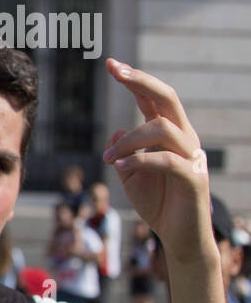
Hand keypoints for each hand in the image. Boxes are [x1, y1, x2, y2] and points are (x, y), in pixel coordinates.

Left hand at [102, 58, 213, 265]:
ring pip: (161, 129)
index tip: (111, 64)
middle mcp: (184, 139)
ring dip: (128, 140)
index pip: (153, 99)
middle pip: (168, 98)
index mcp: (169, 134)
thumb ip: (122, 152)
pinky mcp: (193, 179)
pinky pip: (166, 161)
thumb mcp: (130, 176)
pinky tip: (119, 166)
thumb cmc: (157, 204)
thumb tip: (117, 130)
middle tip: (116, 72)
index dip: (135, 80)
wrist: (178, 237)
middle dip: (141, 82)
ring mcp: (191, 157)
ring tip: (109, 160)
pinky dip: (140, 161)